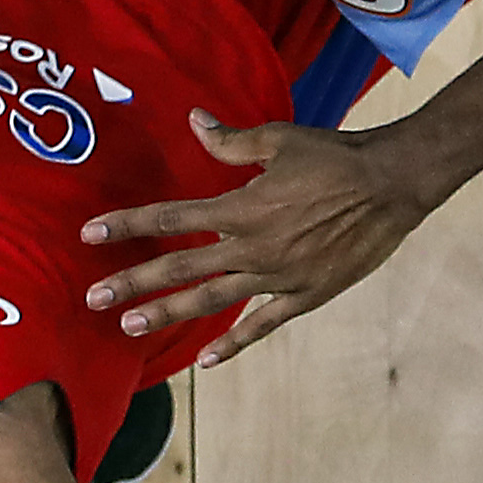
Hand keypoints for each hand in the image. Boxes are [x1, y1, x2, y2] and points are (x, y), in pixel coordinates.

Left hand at [79, 111, 439, 360]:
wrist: (392, 184)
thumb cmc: (335, 155)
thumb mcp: (278, 139)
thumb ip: (230, 140)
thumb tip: (193, 120)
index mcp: (242, 206)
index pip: (170, 217)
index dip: (127, 224)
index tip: (90, 232)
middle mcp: (252, 246)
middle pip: (180, 267)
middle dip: (132, 283)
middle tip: (93, 298)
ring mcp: (278, 277)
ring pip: (212, 301)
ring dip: (168, 314)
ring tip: (130, 326)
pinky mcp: (304, 296)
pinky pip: (261, 325)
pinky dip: (233, 343)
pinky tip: (206, 362)